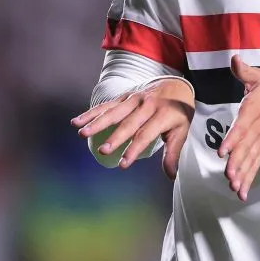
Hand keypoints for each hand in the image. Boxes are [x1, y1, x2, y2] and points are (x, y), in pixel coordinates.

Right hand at [71, 78, 193, 178]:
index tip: (123, 164)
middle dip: (115, 138)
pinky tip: (78, 121)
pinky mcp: (125, 96)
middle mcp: (147, 105)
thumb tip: (171, 175)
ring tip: (82, 133)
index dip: (134, 149)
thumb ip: (173, 153)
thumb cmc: (179, 112)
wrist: (177, 85)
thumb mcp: (182, 131)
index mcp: (162, 115)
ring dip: (97, 122)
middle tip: (103, 151)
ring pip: (114, 112)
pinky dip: (91, 113)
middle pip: (128, 123)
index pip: (146, 135)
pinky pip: (107, 105)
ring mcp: (134, 99)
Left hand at [218, 55, 259, 201]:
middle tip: (229, 177)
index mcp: (253, 111)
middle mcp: (257, 129)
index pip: (242, 127)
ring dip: (243, 174)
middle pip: (246, 148)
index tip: (223, 152)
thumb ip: (244, 71)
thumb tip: (234, 59)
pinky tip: (241, 191)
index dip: (232, 140)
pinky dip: (249, 177)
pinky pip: (256, 164)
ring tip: (235, 188)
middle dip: (238, 163)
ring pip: (251, 159)